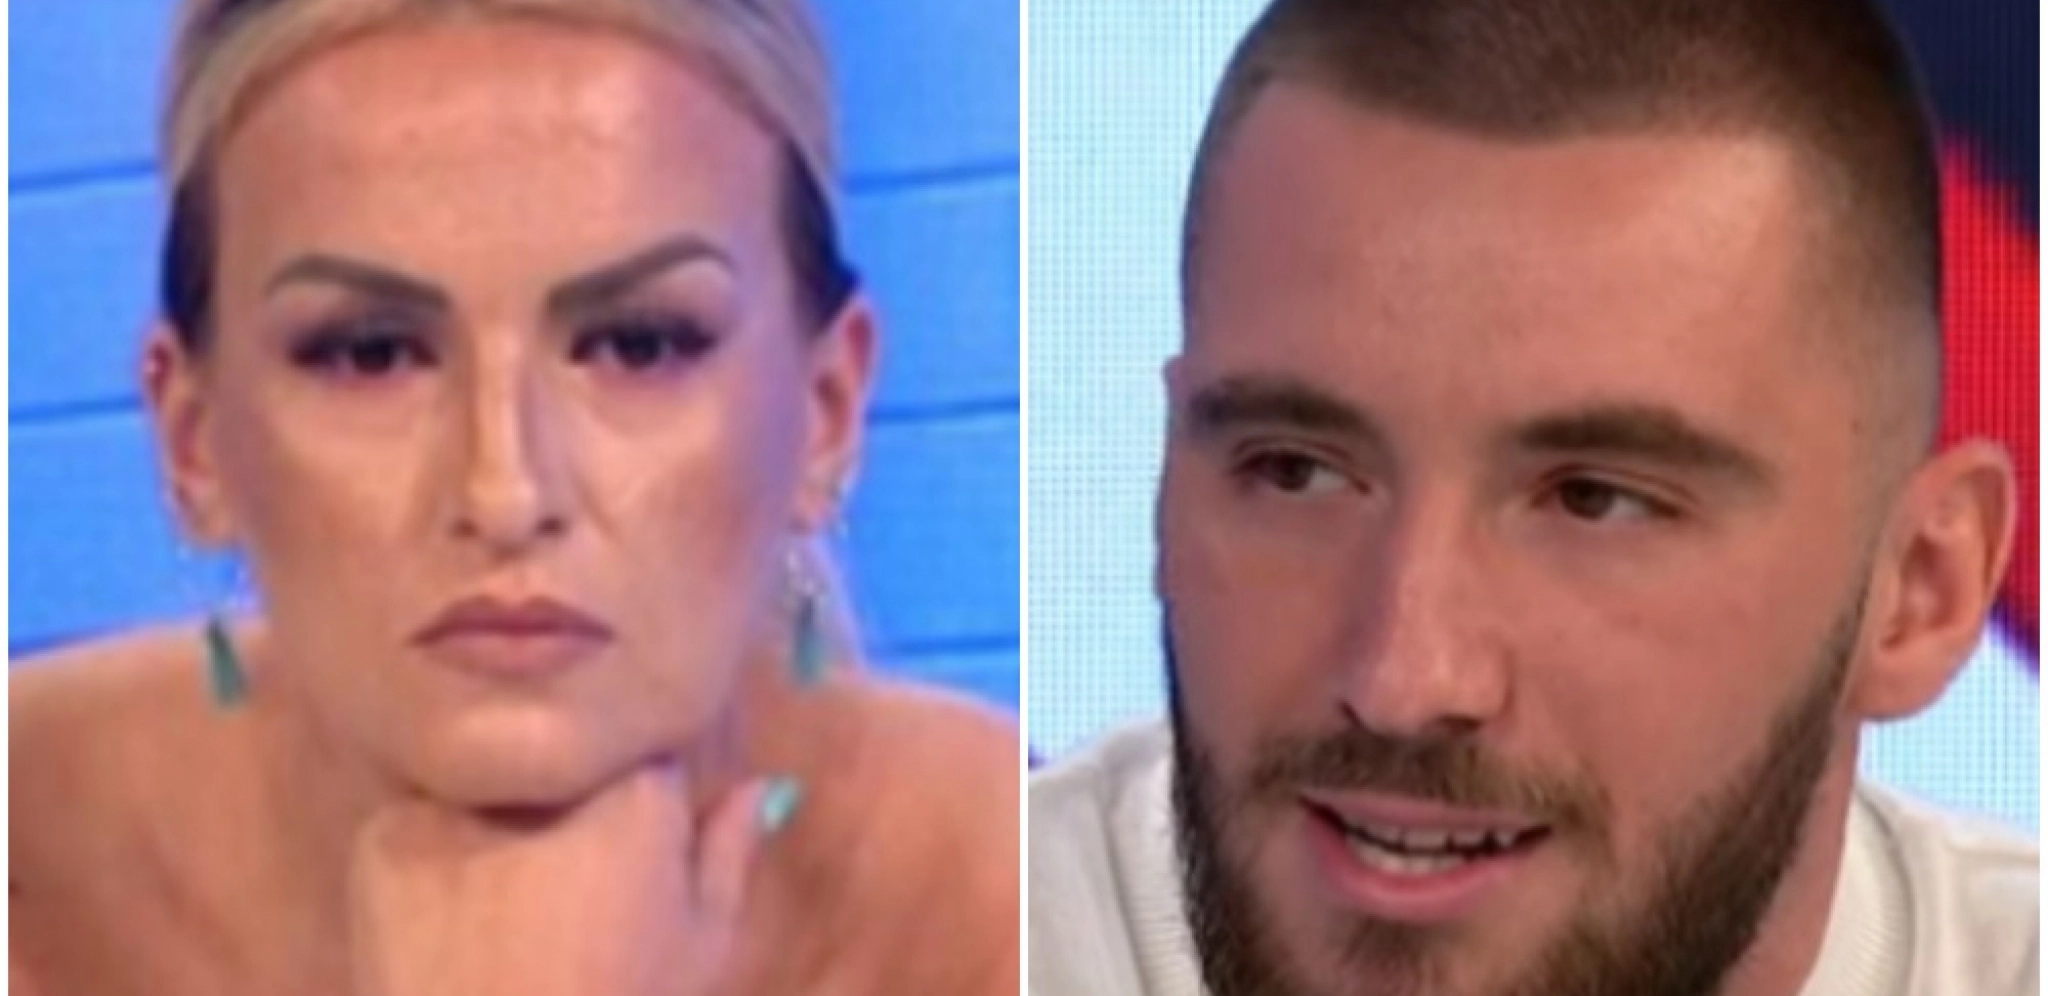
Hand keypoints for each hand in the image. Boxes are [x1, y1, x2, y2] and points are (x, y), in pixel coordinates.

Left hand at [347, 765, 788, 995]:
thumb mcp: (701, 947)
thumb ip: (728, 852)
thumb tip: (759, 784)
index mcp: (634, 792)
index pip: (646, 751)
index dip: (643, 799)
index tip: (635, 846)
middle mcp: (542, 775)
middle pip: (565, 761)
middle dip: (570, 799)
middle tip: (569, 876)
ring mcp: (455, 797)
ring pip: (493, 785)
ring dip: (500, 818)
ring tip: (506, 898)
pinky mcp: (382, 835)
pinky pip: (423, 819)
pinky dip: (435, 850)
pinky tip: (452, 911)